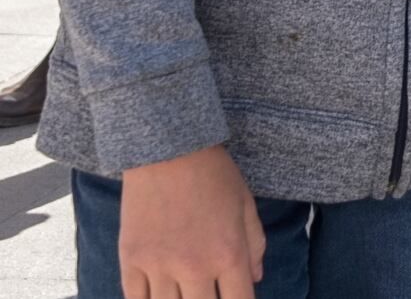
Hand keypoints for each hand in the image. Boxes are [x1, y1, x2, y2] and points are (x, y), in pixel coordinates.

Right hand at [118, 144, 264, 298]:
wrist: (168, 150)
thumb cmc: (214, 174)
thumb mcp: (245, 205)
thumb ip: (254, 245)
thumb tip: (255, 278)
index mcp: (229, 254)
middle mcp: (194, 267)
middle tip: (208, 292)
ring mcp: (159, 267)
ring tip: (185, 294)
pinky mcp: (131, 261)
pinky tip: (157, 296)